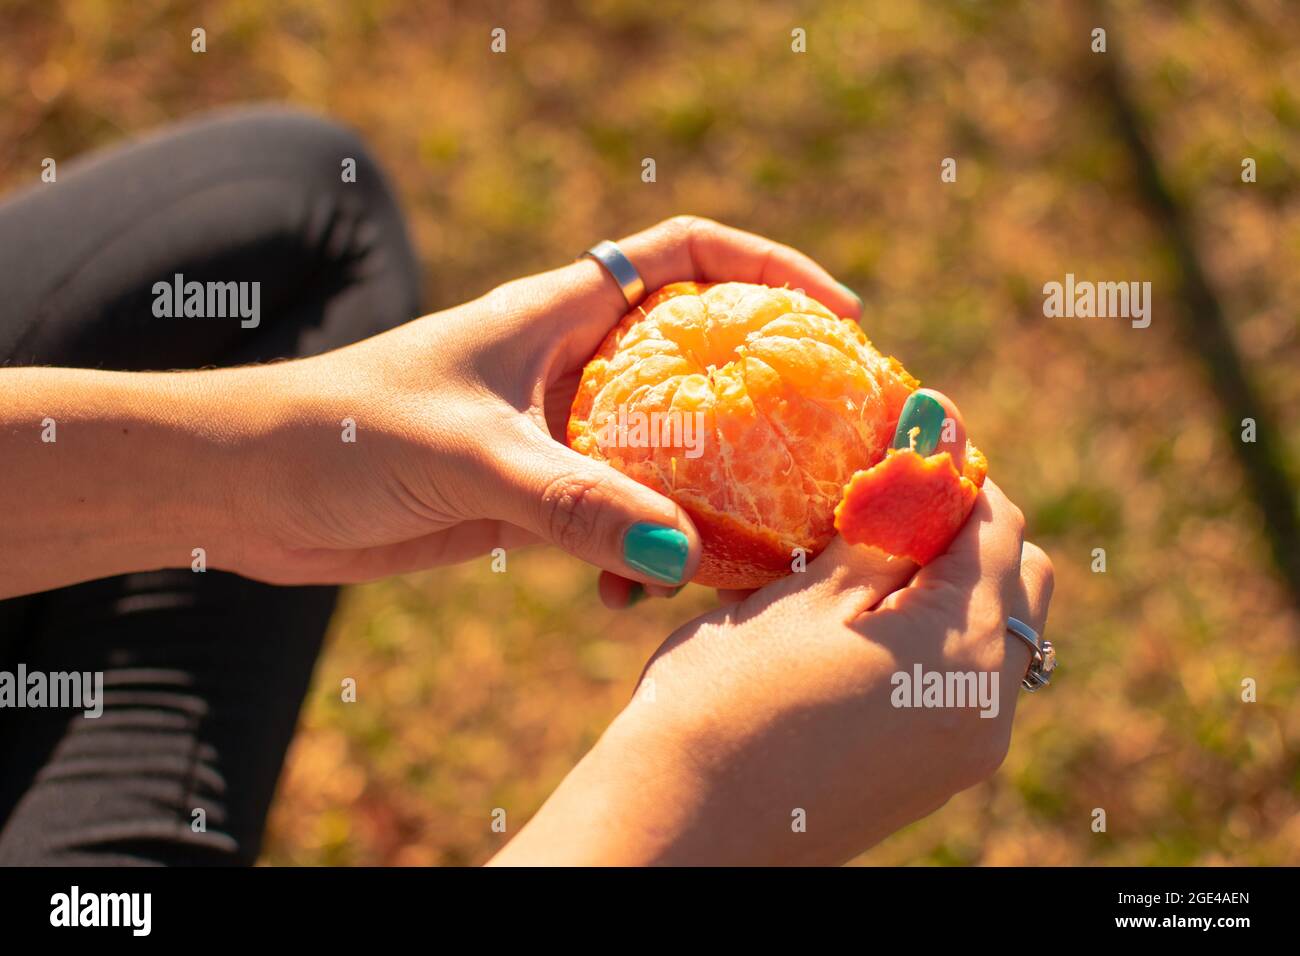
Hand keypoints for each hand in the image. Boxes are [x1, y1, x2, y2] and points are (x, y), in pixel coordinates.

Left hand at [229, 216, 864, 591]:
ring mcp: (554, 433)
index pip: (685, 256)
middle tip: (823, 447)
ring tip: (745, 545)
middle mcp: (568, 365)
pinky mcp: (532, 496)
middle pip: (694, 359)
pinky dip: (643, 551)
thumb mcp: (470, 458)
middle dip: (761, 397)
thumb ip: (573, 505)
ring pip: (663, 452)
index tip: (836, 316)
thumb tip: (681, 560)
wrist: (254, 488)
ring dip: (706, 495)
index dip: (770, 268)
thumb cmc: (345, 434)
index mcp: (561, 312)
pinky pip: (617, 517)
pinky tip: (640, 593)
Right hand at [490, 479, 1053, 865]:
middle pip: (1018, 578)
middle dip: (960, 528)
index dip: (949, 472)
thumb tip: (939, 431)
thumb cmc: (726, 699)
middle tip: (874, 507)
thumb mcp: (806, 594)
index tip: (893, 446)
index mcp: (968, 652)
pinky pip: (963, 679)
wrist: (681, 829)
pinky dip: (932, 635)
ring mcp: (967, 749)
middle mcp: (990, 708)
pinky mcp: (935, 772)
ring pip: (995, 630)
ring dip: (947, 582)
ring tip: (856, 565)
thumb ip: (885, 518)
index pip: (999, 524)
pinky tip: (855, 626)